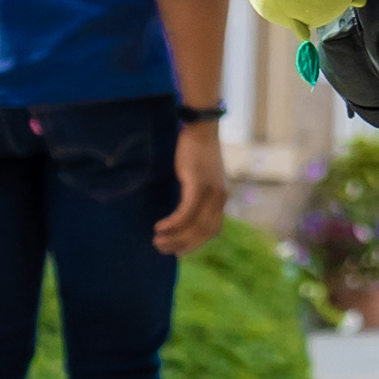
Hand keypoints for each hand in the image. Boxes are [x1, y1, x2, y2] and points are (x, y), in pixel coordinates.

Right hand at [154, 118, 229, 255]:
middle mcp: (220, 198)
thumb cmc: (197, 152)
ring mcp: (211, 192)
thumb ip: (197, 196)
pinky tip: (160, 227)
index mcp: (221, 198)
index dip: (195, 244)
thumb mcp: (200, 178)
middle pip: (203, 233)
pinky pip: (186, 212)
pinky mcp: (198, 184)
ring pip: (194, 226)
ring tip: (157, 241)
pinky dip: (173, 223)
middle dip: (182, 245)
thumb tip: (183, 213)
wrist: (201, 128)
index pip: (212, 231)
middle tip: (162, 249)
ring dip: (174, 237)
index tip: (178, 250)